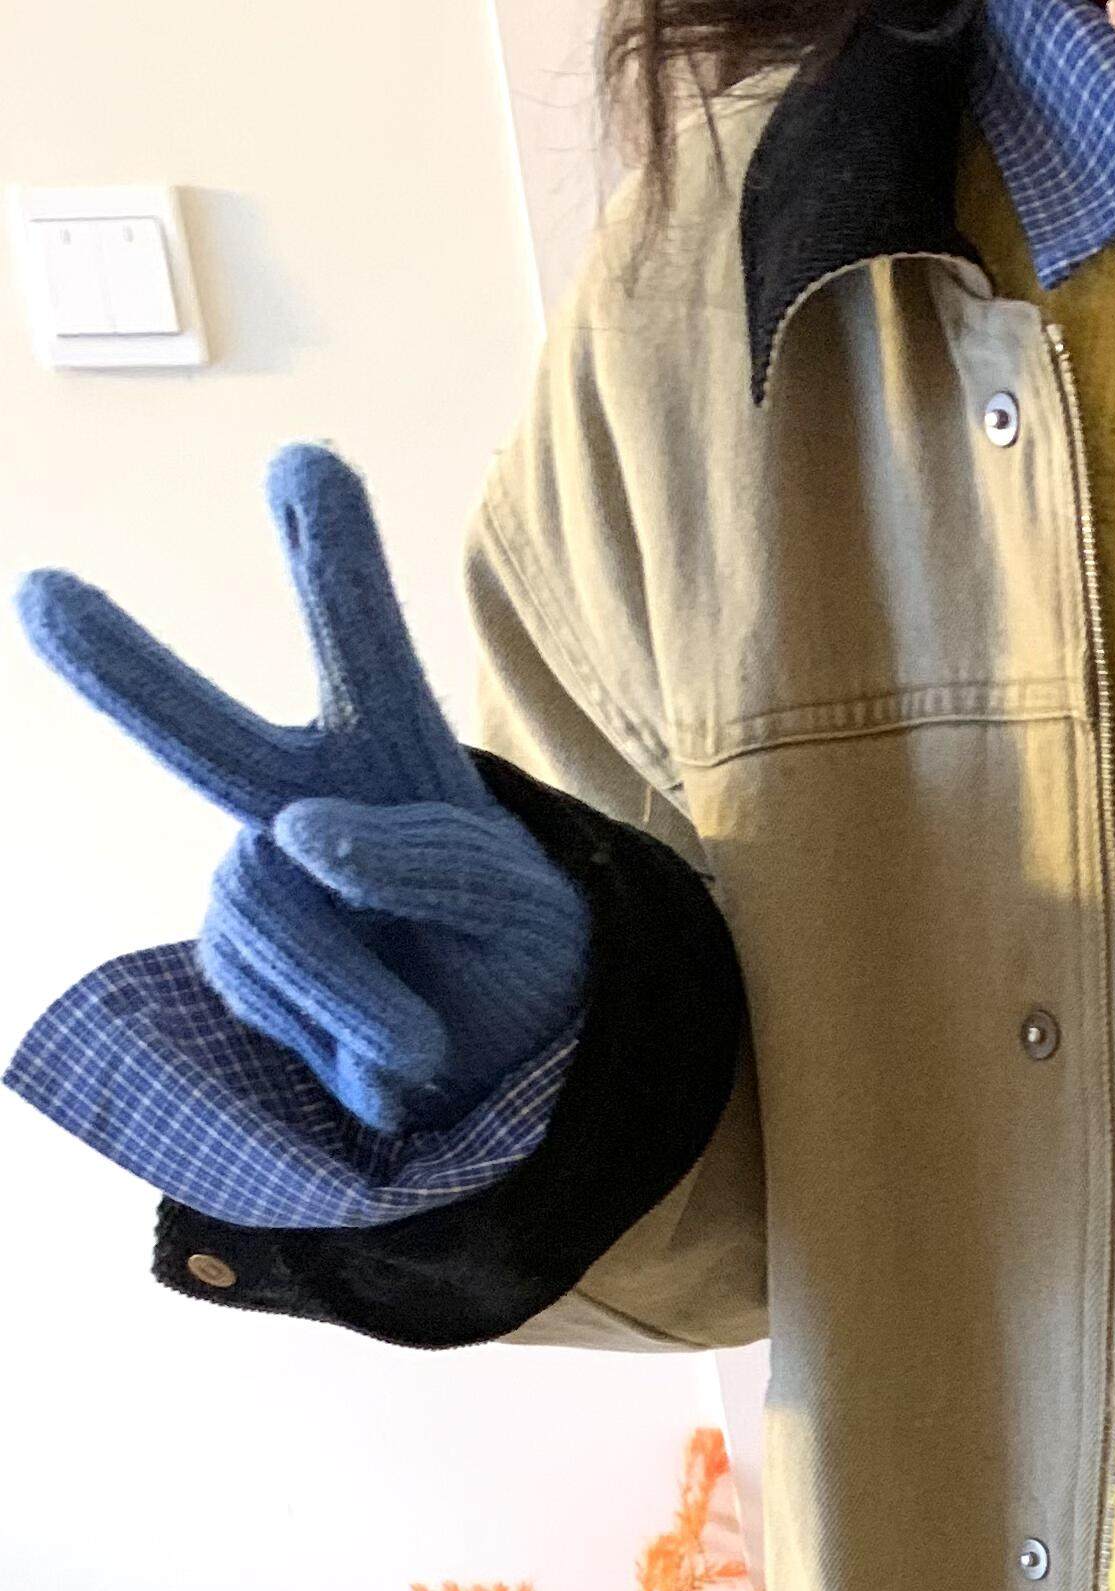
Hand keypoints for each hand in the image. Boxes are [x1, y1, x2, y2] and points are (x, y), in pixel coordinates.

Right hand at [17, 445, 587, 1135]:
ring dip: (352, 986)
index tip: (305, 463)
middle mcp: (302, 798)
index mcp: (389, 752)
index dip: (333, 560)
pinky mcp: (241, 964)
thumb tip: (296, 832)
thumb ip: (430, 860)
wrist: (506, 1062)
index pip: (364, 646)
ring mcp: (261, 881)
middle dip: (126, 672)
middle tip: (42, 593)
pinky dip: (337, 1031)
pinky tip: (385, 1054)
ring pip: (264, 913)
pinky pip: (263, 987)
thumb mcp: (520, 906)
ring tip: (425, 1038)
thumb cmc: (525, 951)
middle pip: (203, 732)